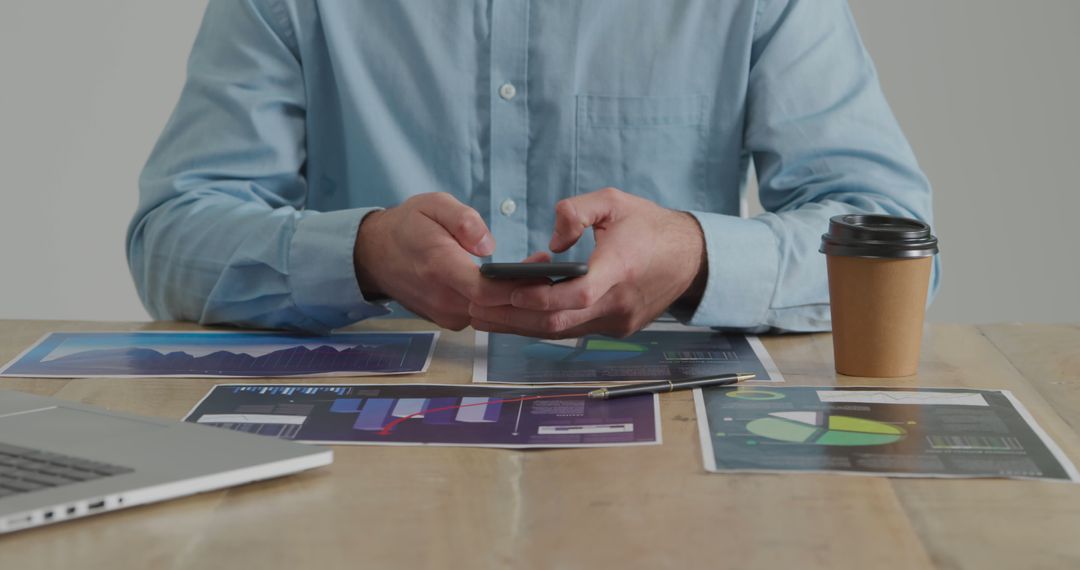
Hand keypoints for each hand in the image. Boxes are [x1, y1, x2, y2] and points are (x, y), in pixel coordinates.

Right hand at [353, 192, 541, 329]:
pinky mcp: (450, 320)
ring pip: (493, 318)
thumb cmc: (407, 225)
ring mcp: (445, 314)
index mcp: (439, 268)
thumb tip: (488, 244)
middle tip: (558, 276)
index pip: (485, 290)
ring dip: (521, 304)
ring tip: (547, 279)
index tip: (545, 272)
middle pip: (496, 310)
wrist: (375, 255)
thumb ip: (462, 219)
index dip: (518, 287)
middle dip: (530, 297)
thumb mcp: (432, 204)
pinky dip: (506, 308)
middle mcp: (443, 299)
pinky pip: (485, 318)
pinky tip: (525, 290)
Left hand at [468, 188, 706, 337]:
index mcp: (621, 268)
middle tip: (476, 310)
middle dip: (514, 319)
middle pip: (560, 322)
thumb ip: (576, 211)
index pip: (578, 294)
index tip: (510, 291)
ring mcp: (618, 322)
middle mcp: (619, 302)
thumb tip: (552, 243)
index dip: (541, 296)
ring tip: (486, 315)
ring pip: (562, 332)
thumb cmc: (649, 225)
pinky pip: (574, 329)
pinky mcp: (617, 329)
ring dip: (522, 326)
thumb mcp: (614, 200)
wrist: (691, 258)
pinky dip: (545, 321)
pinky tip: (518, 312)